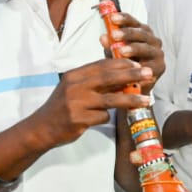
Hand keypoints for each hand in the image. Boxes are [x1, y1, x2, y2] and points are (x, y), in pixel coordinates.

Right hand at [34, 57, 151, 146]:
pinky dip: (106, 118)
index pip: (102, 64)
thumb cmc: (62, 106)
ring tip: (147, 100)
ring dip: (131, 99)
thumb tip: (123, 76)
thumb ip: (95, 82)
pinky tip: (101, 119)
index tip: (138, 63)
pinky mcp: (78, 119)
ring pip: (111, 99)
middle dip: (132, 75)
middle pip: (109, 78)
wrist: (41, 127)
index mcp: (75, 75)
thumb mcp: (74, 88)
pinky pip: (102, 117)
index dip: (122, 63)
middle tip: (149, 74)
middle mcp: (75, 86)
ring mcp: (77, 103)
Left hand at [102, 11, 164, 90]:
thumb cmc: (125, 63)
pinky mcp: (160, 67)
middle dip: (126, 33)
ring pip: (146, 48)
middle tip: (114, 35)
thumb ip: (110, 45)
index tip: (112, 18)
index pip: (133, 22)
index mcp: (142, 32)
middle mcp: (152, 40)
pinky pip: (150, 65)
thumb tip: (103, 37)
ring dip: (133, 48)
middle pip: (140, 33)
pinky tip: (133, 67)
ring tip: (121, 51)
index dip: (123, 18)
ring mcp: (157, 53)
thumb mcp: (114, 52)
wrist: (136, 84)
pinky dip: (141, 66)